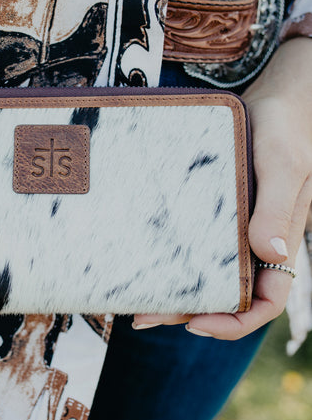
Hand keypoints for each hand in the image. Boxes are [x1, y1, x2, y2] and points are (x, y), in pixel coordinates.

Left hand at [133, 38, 311, 339]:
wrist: (277, 96)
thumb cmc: (286, 128)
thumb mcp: (282, 165)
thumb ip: (275, 208)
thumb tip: (269, 253)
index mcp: (279, 242)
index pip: (266, 301)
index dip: (235, 321)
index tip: (195, 322)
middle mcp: (257, 242)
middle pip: (226, 294)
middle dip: (188, 311)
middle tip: (141, 315)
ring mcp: (236, 228)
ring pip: (207, 272)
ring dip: (174, 289)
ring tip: (132, 299)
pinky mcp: (217, 210)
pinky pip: (195, 242)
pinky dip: (172, 255)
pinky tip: (143, 255)